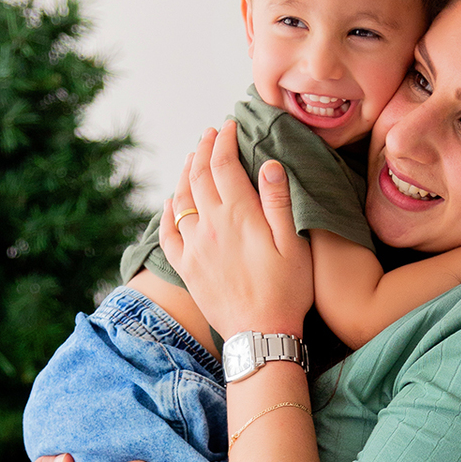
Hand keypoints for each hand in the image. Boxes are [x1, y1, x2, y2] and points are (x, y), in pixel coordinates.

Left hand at [160, 122, 312, 337]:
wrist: (260, 335)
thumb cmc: (286, 291)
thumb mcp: (293, 244)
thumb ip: (279, 202)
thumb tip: (268, 164)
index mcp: (237, 215)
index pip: (222, 164)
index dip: (224, 141)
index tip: (229, 126)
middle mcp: (209, 226)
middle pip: (197, 175)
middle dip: (203, 149)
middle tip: (210, 134)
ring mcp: (194, 247)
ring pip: (180, 199)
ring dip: (184, 174)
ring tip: (192, 159)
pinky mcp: (186, 268)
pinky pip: (167, 233)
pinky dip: (167, 212)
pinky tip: (171, 203)